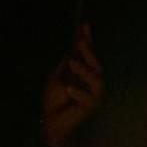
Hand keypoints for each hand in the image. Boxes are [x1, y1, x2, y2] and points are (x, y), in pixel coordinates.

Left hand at [43, 22, 103, 146]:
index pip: (89, 55)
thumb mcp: (57, 77)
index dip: (88, 40)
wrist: (50, 122)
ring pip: (97, 81)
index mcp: (84, 74)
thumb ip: (65, 65)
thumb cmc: (54, 101)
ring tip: (71, 62)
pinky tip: (69, 89)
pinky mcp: (89, 109)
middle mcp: (92, 83)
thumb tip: (71, 48)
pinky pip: (88, 99)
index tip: (84, 24)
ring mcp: (93, 96)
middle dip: (89, 51)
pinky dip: (79, 93)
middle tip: (79, 40)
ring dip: (85, 70)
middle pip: (97, 65)